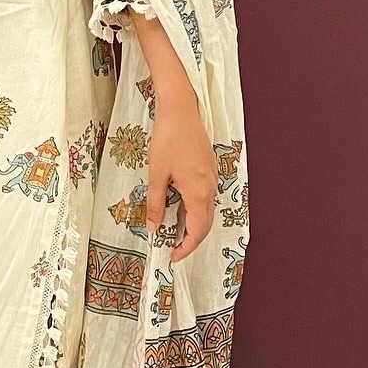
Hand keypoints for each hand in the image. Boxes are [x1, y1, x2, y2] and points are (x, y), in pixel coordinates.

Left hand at [146, 85, 217, 262]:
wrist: (181, 110)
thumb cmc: (168, 139)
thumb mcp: (157, 174)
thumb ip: (156, 203)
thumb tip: (154, 228)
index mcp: (198, 192)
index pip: (197, 231)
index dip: (186, 248)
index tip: (173, 257)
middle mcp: (210, 187)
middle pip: (205, 224)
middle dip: (191, 241)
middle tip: (174, 250)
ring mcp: (213, 177)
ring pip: (207, 211)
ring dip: (194, 226)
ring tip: (175, 233)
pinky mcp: (210, 168)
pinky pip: (207, 197)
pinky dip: (197, 210)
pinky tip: (182, 209)